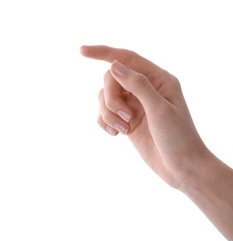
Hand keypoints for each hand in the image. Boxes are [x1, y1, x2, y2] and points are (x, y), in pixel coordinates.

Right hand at [80, 45, 207, 188]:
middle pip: (112, 79)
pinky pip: (105, 114)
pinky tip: (116, 134)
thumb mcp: (160, 109)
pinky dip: (105, 122)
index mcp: (158, 80)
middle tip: (125, 117)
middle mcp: (145, 89)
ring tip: (123, 129)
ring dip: (108, 113)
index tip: (81, 51)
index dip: (103, 53)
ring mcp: (135, 105)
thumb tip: (114, 65)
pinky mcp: (127, 120)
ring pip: (106, 98)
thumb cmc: (178, 137)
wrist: (181, 166)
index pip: (127, 58)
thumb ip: (138, 85)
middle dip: (111, 98)